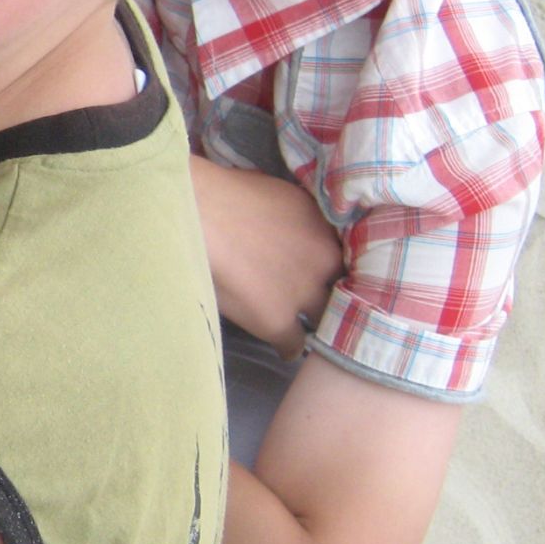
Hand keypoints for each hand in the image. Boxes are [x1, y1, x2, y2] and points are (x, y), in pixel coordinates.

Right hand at [189, 156, 343, 357]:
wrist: (199, 213)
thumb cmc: (226, 193)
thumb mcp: (280, 193)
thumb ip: (299, 217)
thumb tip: (297, 228)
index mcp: (325, 228)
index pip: (346, 256)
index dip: (333, 266)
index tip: (325, 272)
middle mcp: (323, 262)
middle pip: (342, 289)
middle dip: (332, 294)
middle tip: (322, 302)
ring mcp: (302, 293)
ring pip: (324, 318)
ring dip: (316, 323)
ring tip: (309, 332)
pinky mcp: (277, 320)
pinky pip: (294, 344)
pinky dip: (290, 348)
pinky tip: (287, 350)